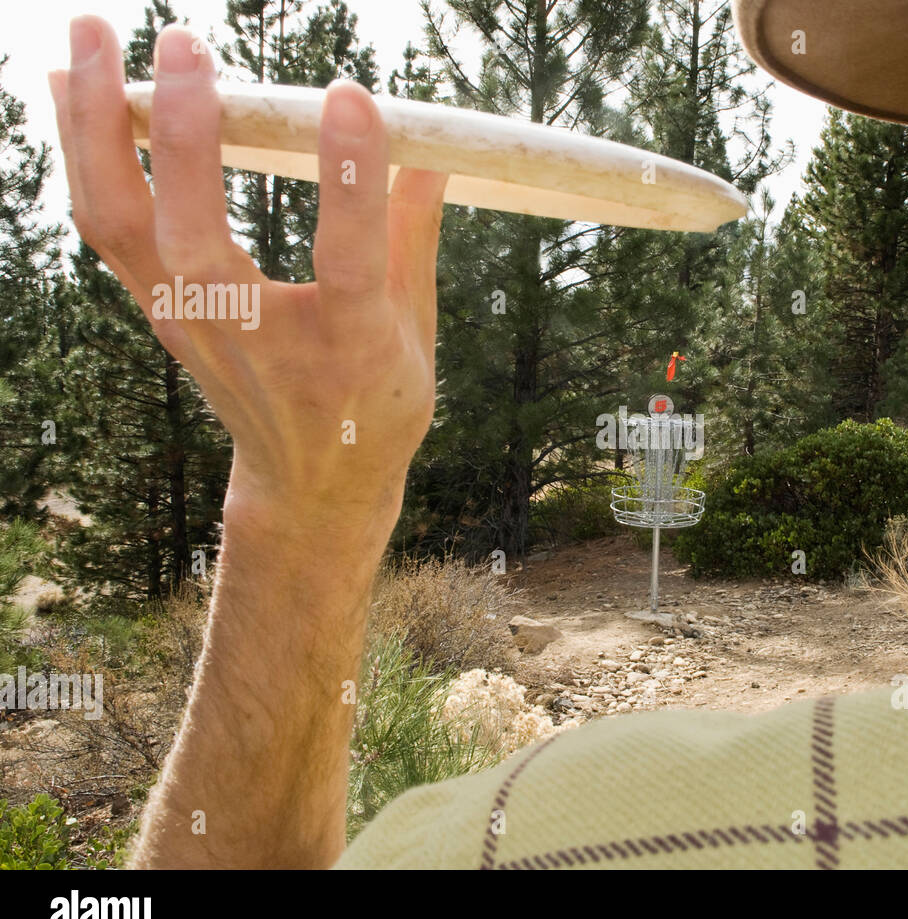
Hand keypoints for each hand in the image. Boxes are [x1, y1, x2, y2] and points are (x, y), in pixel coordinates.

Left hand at [49, 17, 446, 536]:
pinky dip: (83, 148)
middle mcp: (258, 339)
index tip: (351, 95)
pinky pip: (104, 223)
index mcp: (347, 349)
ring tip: (91, 30)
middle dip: (185, 135)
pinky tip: (72, 79)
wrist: (310, 483)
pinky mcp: (158, 311)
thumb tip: (433, 146)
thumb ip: (415, 233)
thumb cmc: (375, 403)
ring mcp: (193, 326)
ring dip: (99, 124)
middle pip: (193, 237)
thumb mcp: (417, 332)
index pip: (347, 260)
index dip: (348, 180)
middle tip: (185, 40)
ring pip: (122, 222)